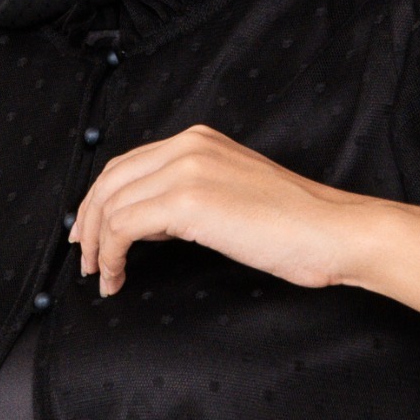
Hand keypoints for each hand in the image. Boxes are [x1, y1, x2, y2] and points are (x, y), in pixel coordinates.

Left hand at [70, 124, 419, 328]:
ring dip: (98, 246)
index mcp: (198, 140)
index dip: (100, 200)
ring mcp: (186, 169)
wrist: (334, 232)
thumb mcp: (235, 195)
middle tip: (85, 258)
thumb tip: (152, 223)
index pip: (127, 164)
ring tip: (102, 276)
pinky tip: (119, 279)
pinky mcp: (188, 201)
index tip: (91, 233)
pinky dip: (112, 256)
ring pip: (111, 204)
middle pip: (111, 180)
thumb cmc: (297, 227)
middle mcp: (188, 146)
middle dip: (89, 222)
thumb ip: (194, 195)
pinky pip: (125, 227)